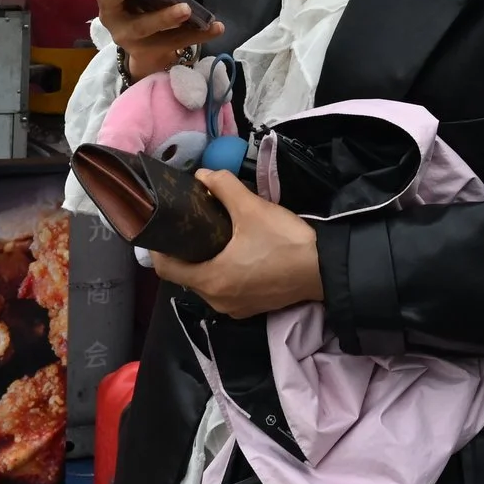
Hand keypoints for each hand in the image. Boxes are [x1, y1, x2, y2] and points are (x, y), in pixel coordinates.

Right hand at [57, 0, 222, 79]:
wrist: (159, 44)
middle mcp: (112, 13)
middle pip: (108, 2)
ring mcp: (130, 37)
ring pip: (143, 28)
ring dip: (164, 18)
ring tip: (185, 8)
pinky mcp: (153, 52)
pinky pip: (177, 43)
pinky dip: (198, 34)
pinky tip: (216, 26)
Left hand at [152, 170, 321, 318]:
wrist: (325, 269)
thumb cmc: (284, 241)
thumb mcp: (252, 208)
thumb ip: (223, 187)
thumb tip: (203, 175)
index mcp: (210, 280)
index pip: (166, 269)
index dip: (159, 248)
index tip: (164, 229)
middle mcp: (216, 300)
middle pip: (186, 276)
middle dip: (184, 252)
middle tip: (190, 226)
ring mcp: (235, 308)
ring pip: (206, 285)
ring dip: (204, 263)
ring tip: (212, 237)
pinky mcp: (252, 308)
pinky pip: (225, 291)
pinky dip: (222, 273)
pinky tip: (235, 254)